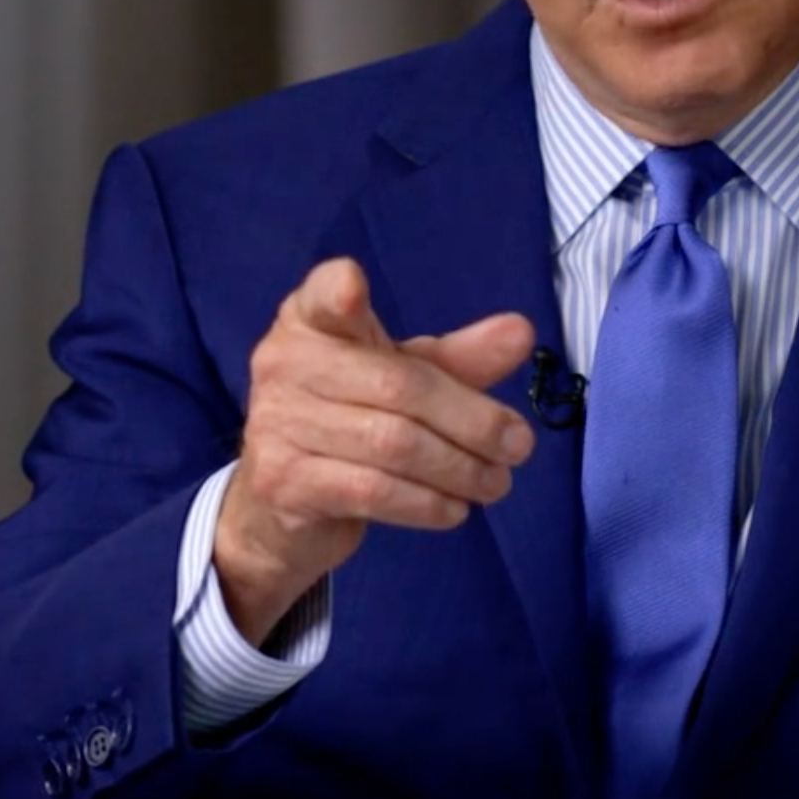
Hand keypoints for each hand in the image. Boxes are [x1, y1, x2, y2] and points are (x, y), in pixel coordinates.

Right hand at [212, 257, 534, 642]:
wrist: (280, 508)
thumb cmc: (347, 423)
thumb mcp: (402, 381)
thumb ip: (458, 359)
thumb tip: (520, 332)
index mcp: (310, 323)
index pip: (320, 296)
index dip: (336, 292)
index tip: (353, 289)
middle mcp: (284, 364)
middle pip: (397, 385)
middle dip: (471, 420)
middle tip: (519, 446)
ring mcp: (278, 424)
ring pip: (392, 443)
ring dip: (458, 469)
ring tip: (495, 483)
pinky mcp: (285, 483)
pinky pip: (372, 491)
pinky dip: (426, 503)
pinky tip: (454, 509)